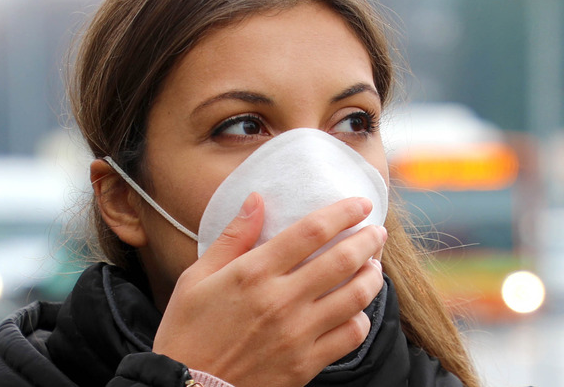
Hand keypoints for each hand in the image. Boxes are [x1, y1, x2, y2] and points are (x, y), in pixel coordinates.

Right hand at [152, 193, 386, 386]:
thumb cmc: (187, 331)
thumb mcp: (195, 278)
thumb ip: (232, 238)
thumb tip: (257, 199)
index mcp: (253, 274)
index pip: (311, 231)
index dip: (343, 213)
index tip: (359, 205)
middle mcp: (280, 300)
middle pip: (342, 260)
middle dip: (367, 241)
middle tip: (376, 232)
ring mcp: (296, 334)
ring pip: (354, 298)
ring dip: (372, 276)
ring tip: (374, 266)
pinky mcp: (305, 364)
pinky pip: (349, 336)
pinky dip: (361, 319)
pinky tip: (356, 309)